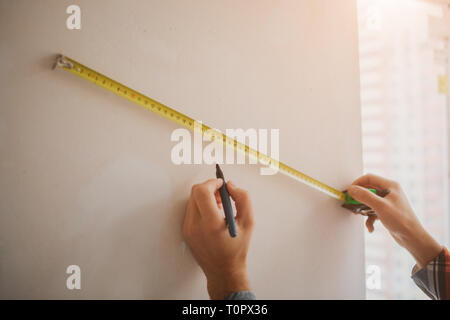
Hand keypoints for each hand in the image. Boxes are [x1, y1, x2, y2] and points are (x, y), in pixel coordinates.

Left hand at [182, 178, 254, 298]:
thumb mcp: (248, 222)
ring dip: (204, 197)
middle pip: (195, 193)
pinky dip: (201, 206)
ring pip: (192, 200)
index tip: (221, 184)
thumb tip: (230, 185)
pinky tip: (212, 215)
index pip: (202, 192)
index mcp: (210, 224)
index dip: (212, 183)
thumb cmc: (237, 249)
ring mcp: (188, 229)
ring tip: (219, 206)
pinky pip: (191, 210)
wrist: (223, 271)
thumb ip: (243, 199)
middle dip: (209, 188)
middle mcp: (195, 226)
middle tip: (221, 195)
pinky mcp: (185, 231)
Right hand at [347, 174, 441, 267]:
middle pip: (368, 189)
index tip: (349, 192)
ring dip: (364, 210)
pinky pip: (373, 211)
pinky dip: (369, 219)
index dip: (357, 183)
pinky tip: (371, 226)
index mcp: (390, 186)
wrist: (412, 237)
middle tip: (352, 204)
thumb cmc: (401, 220)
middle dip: (359, 198)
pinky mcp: (386, 211)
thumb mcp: (380, 206)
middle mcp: (389, 192)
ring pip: (369, 201)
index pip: (369, 178)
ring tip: (361, 216)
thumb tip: (352, 189)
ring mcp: (388, 202)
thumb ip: (364, 196)